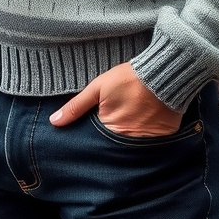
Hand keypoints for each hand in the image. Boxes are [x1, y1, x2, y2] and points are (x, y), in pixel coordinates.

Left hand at [49, 62, 182, 136]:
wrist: (164, 72)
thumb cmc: (129, 78)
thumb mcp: (98, 87)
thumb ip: (76, 106)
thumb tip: (54, 122)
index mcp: (110, 130)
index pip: (97, 141)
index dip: (95, 134)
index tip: (98, 123)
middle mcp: (128, 141)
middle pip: (114, 146)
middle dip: (111, 138)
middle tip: (117, 120)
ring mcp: (147, 142)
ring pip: (132, 146)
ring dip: (129, 138)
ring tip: (132, 120)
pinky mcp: (163, 138)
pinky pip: (150, 144)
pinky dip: (147, 136)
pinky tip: (146, 122)